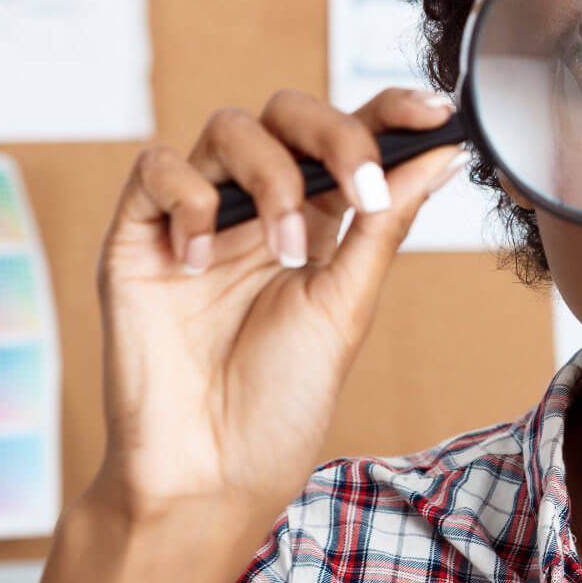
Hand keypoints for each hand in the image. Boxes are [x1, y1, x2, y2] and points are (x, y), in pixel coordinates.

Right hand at [89, 86, 468, 519]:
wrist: (211, 473)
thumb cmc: (281, 402)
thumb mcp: (347, 305)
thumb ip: (386, 223)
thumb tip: (445, 153)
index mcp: (314, 221)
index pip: (349, 138)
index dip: (390, 111)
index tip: (435, 109)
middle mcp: (255, 207)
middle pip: (289, 115)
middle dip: (334, 135)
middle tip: (361, 189)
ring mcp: (195, 218)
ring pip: (230, 129)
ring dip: (272, 181)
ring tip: (284, 254)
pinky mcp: (137, 237)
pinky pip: (156, 169)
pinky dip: (189, 201)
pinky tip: (200, 263)